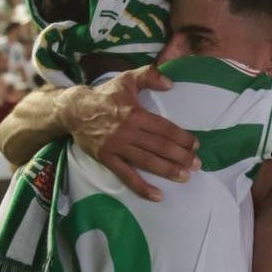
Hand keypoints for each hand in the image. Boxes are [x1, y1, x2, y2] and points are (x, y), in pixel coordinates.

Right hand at [63, 65, 199, 201]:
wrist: (74, 110)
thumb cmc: (105, 94)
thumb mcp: (127, 78)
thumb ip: (149, 75)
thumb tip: (170, 84)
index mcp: (134, 113)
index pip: (164, 128)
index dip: (182, 137)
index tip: (195, 145)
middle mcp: (127, 131)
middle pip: (159, 146)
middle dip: (181, 156)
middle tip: (197, 164)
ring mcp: (116, 147)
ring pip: (147, 162)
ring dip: (168, 171)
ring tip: (185, 177)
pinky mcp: (107, 159)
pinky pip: (126, 176)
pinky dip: (142, 187)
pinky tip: (157, 195)